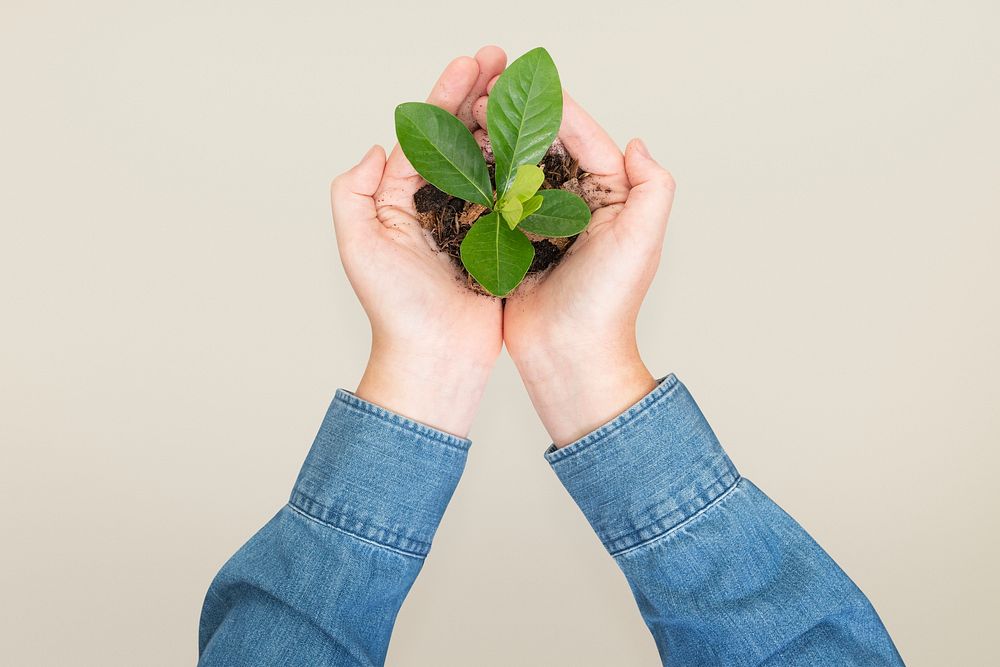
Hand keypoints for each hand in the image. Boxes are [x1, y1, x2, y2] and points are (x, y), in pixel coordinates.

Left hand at [330, 47, 506, 437]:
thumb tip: (378, 147)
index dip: (446, 94)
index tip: (471, 63)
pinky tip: (541, 141)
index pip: (426, 133)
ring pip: (489, 160)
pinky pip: (513, 195)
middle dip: (479, 96)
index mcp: (401, 199)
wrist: (436, 358)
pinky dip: (525, 166)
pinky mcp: (499, 242)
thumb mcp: (358, 245)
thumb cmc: (394, 309)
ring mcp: (469, 223)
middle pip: (460, 137)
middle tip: (505, 62)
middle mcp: (435, 205)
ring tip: (524, 91)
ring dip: (505, 123)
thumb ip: (354, 192)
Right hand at [477, 94, 676, 445]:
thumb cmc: (609, 302)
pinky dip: (477, 177)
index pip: (584, 139)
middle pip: (545, 147)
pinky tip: (457, 156)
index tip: (521, 84)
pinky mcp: (511, 242)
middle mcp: (575, 205)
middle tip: (483, 92)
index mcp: (610, 198)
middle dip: (516, 117)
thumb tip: (638, 143)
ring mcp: (541, 223)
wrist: (569, 356)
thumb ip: (652, 187)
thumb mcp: (642, 241)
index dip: (555, 109)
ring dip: (493, 140)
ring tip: (465, 114)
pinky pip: (493, 201)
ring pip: (515, 168)